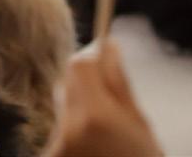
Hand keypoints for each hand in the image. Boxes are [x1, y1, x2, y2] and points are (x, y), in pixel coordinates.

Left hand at [45, 39, 162, 156]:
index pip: (79, 65)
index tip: (105, 57)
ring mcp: (55, 145)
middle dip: (86, 82)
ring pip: (63, 105)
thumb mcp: (141, 126)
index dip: (92, 57)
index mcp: (96, 116)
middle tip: (110, 99)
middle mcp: (69, 128)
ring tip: (106, 131)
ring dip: (80, 106)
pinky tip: (95, 145)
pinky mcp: (50, 154)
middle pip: (67, 82)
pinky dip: (75, 128)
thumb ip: (119, 85)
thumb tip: (108, 46)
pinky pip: (61, 127)